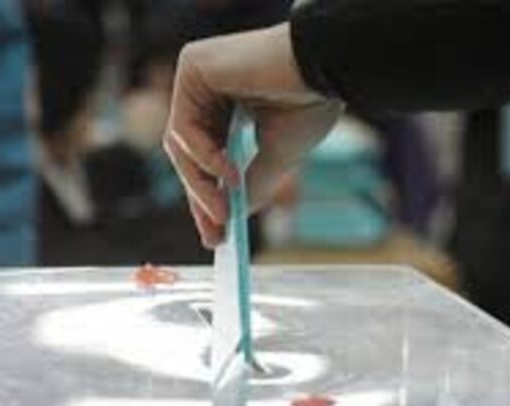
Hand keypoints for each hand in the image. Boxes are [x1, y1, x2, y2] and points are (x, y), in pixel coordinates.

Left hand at [164, 23, 341, 248]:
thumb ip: (251, 183)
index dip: (208, 197)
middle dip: (201, 198)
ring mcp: (198, 76)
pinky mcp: (193, 67)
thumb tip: (233, 218)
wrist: (327, 68)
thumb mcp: (277, 155)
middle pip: (189, 153)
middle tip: (216, 234)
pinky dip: (204, 159)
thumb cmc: (310, 103)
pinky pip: (184, 126)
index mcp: (229, 104)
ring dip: (200, 187)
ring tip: (225, 215)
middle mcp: (208, 87)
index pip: (206, 156)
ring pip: (181, 145)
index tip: (215, 235)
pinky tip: (230, 176)